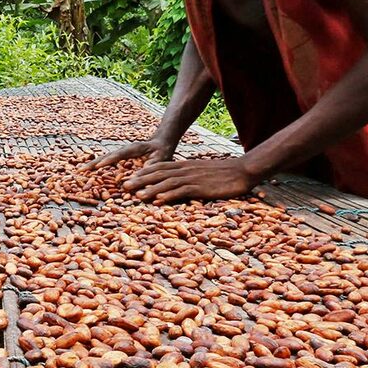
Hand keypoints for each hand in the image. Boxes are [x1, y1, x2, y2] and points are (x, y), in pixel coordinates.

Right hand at [83, 138, 168, 171]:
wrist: (161, 144)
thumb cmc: (162, 152)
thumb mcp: (160, 159)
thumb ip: (151, 166)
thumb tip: (140, 176)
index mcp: (134, 149)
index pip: (120, 154)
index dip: (109, 160)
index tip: (99, 166)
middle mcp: (124, 150)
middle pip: (106, 156)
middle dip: (94, 163)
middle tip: (81, 170)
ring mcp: (120, 154)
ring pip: (104, 158)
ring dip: (93, 164)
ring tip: (80, 171)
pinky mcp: (119, 158)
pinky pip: (106, 162)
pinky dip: (97, 166)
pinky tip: (89, 172)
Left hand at [122, 156, 260, 203]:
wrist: (243, 170)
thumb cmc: (224, 174)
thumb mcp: (202, 173)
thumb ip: (189, 177)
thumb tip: (178, 186)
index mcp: (185, 165)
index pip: (160, 167)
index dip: (144, 172)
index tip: (130, 178)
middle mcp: (186, 170)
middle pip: (158, 173)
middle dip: (140, 180)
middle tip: (124, 187)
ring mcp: (193, 178)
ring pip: (166, 183)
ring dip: (150, 189)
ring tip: (136, 195)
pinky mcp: (201, 187)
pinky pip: (181, 191)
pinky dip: (168, 196)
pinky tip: (157, 201)